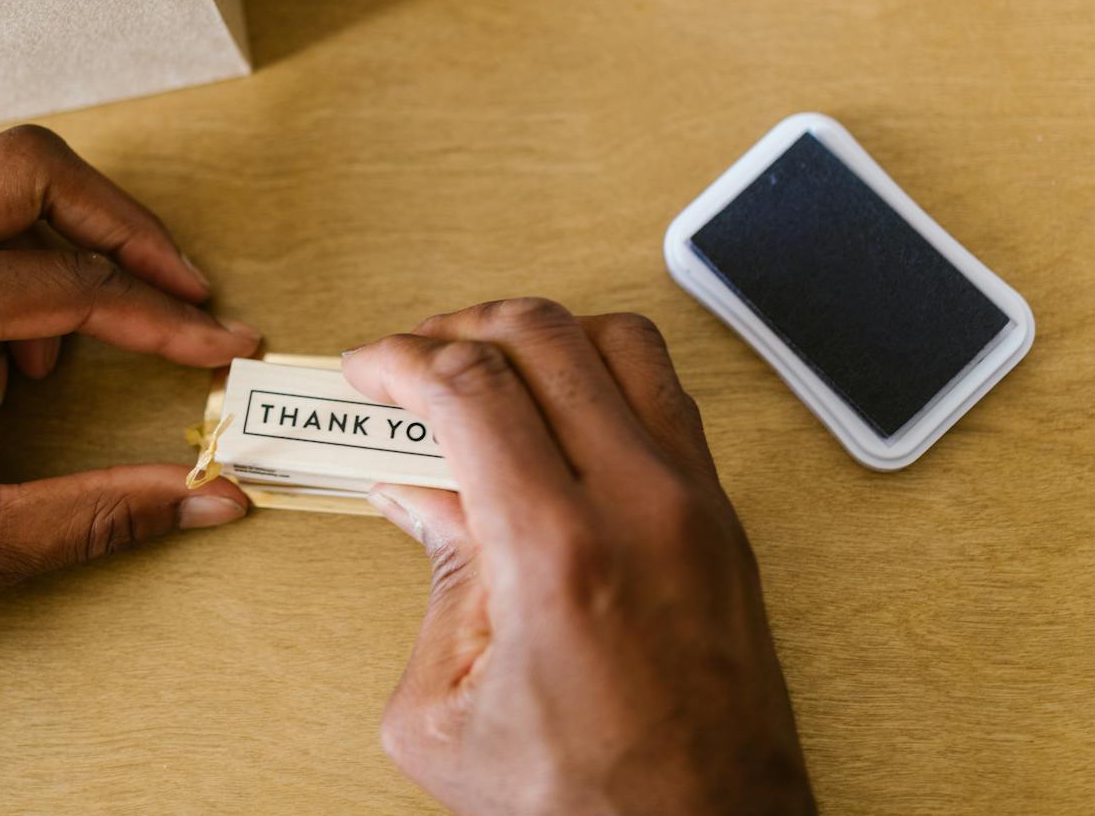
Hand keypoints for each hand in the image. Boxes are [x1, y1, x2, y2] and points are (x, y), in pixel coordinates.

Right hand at [344, 299, 813, 814]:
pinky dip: (603, 371)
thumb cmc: (591, 802)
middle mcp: (639, 505)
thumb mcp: (447, 714)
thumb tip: (413, 493)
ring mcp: (695, 502)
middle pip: (542, 334)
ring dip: (540, 333)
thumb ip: (427, 582)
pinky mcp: (725, 516)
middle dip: (457, 327)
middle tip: (414, 360)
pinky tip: (560, 408)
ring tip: (487, 365)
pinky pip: (666, 392)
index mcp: (556, 552)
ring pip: (620, 340)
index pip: (469, 386)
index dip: (399, 360)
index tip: (368, 369)